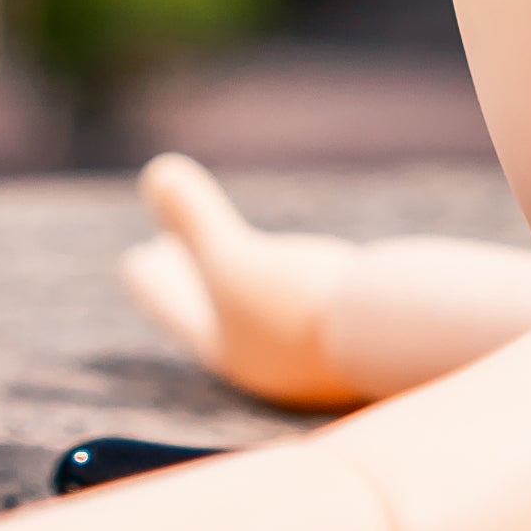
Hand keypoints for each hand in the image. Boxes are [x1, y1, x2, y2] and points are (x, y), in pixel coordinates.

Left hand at [116, 154, 370, 408]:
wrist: (399, 340)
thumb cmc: (306, 305)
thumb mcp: (236, 257)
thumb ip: (194, 219)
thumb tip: (154, 172)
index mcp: (227, 348)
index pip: (175, 309)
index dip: (152, 282)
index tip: (131, 261)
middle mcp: (265, 358)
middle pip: (211, 311)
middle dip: (185, 279)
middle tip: (160, 254)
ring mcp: (309, 352)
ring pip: (259, 310)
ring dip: (236, 279)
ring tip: (231, 259)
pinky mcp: (350, 337)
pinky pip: (303, 305)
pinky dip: (285, 282)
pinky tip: (304, 269)